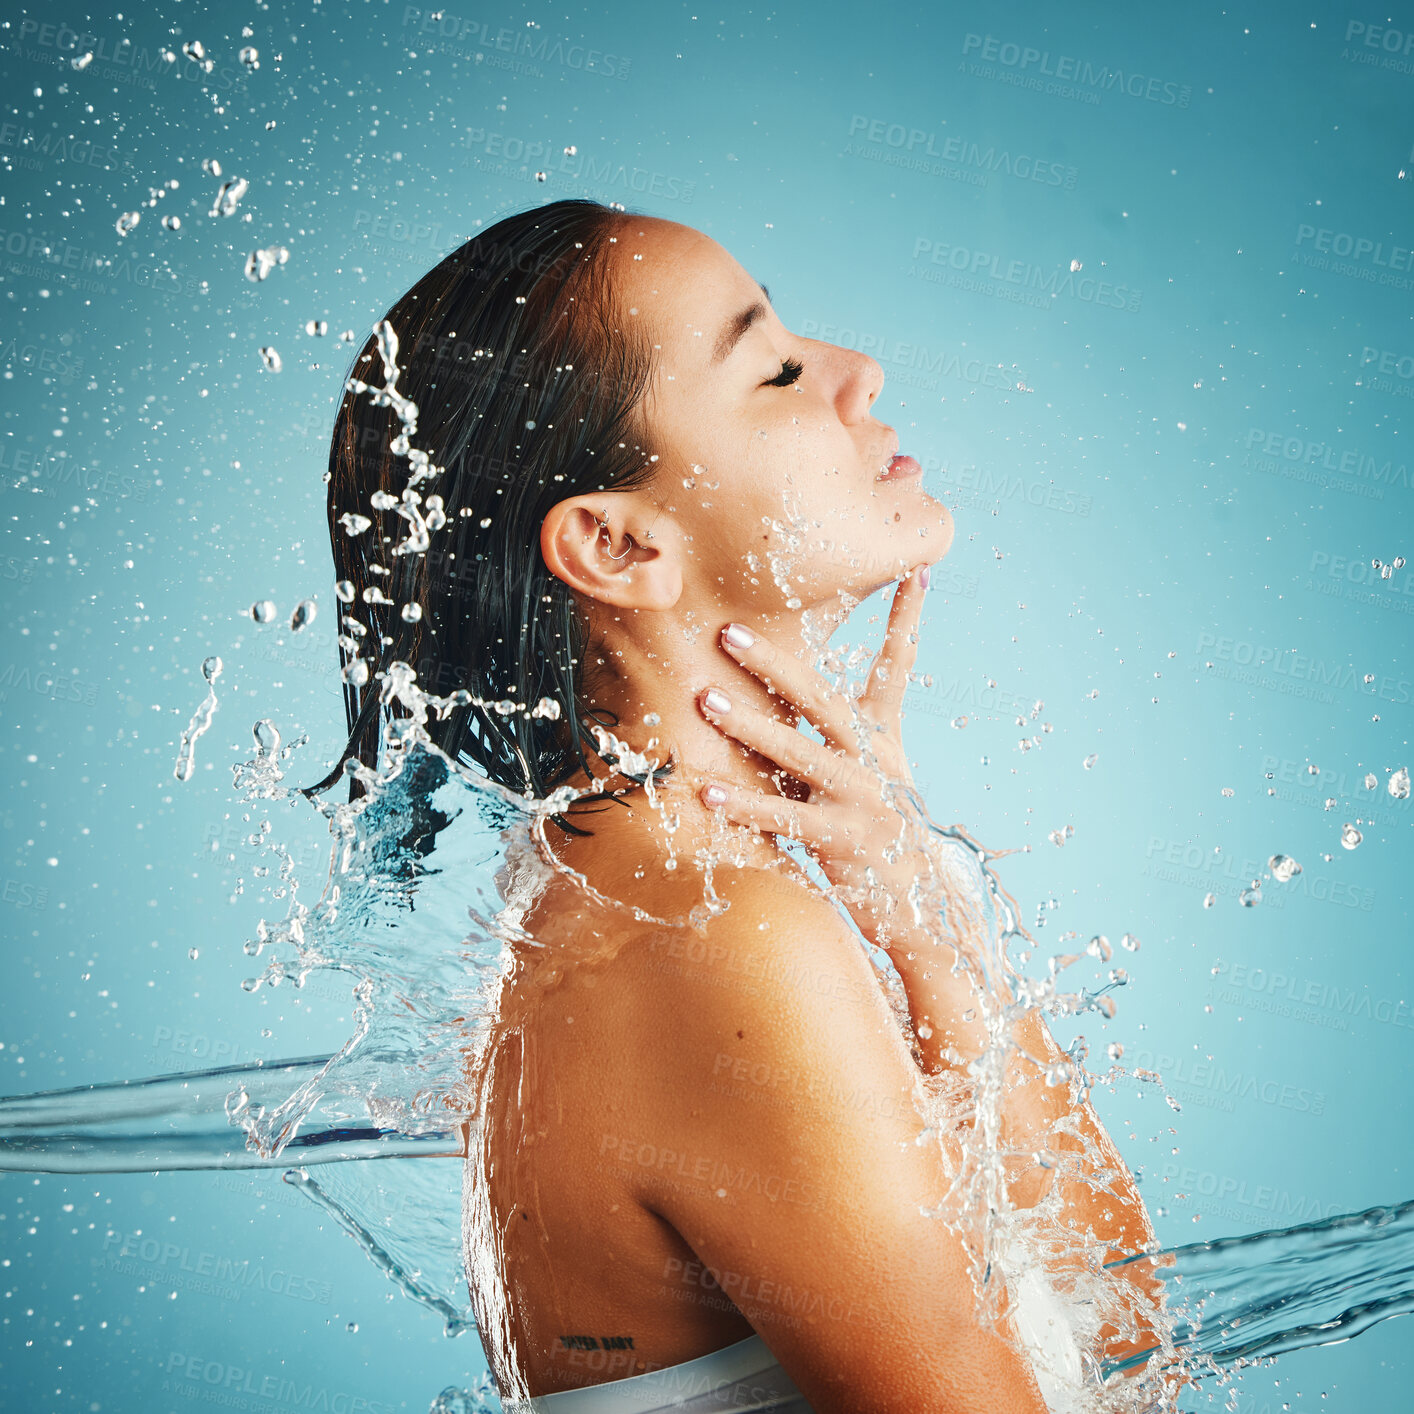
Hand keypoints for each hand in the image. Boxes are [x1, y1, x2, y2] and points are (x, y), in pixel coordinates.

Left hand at [694, 563, 940, 956]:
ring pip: (796, 751)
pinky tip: (706, 791)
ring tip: (704, 699)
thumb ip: (844, 739)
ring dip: (747, 723)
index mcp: (881, 738)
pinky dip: (744, 803)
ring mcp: (858, 798)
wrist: (924, 906)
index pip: (897, 666)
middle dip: (772, 663)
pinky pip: (783, 817)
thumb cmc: (886, 835)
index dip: (906, 619)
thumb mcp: (878, 776)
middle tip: (727, 631)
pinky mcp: (840, 839)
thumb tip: (805, 704)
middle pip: (820, 699)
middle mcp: (872, 759)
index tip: (917, 569)